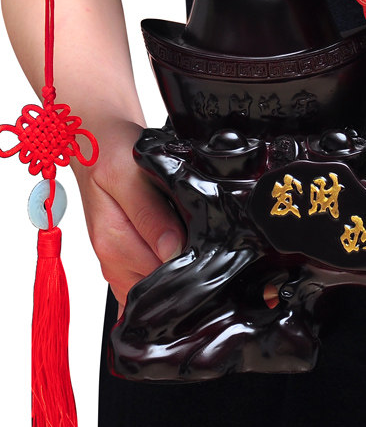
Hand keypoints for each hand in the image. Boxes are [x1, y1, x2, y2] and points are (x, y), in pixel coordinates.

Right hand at [71, 115, 185, 316]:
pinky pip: (148, 276)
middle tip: (200, 231)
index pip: (160, 275)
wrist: (98, 144)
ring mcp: (117, 261)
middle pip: (160, 282)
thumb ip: (150, 215)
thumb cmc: (112, 154)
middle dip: (185, 263)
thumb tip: (171, 251)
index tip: (205, 241)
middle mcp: (112, 259)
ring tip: (186, 229)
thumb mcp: (129, 175)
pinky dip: (165, 264)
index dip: (189, 262)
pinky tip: (176, 242)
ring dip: (177, 262)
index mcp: (112, 242)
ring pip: (156, 281)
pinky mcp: (123, 257)